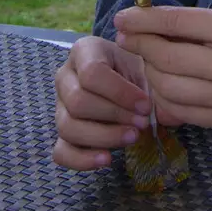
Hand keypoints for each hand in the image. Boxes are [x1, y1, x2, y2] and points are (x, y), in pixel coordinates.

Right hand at [52, 35, 153, 170]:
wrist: (136, 80)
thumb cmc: (140, 69)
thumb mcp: (146, 63)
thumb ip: (147, 77)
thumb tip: (150, 107)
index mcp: (84, 51)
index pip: (91, 73)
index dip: (120, 93)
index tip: (146, 104)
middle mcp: (65, 77)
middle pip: (77, 102)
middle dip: (114, 116)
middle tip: (142, 122)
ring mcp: (60, 106)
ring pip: (67, 127)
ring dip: (104, 137)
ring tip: (132, 137)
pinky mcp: (64, 133)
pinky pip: (61, 152)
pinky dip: (82, 159)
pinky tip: (107, 159)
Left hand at [113, 6, 211, 131]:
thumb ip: (203, 26)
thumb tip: (155, 28)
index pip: (176, 23)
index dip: (143, 20)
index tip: (123, 18)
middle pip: (166, 58)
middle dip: (139, 47)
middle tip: (127, 39)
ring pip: (168, 89)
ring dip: (149, 74)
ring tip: (146, 62)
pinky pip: (184, 112)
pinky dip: (167, 98)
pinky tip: (163, 86)